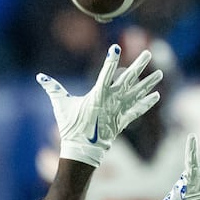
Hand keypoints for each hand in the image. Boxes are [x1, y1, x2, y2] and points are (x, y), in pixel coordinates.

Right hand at [37, 43, 162, 167]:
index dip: (110, 60)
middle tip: (148, 53)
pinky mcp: (123, 121)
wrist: (82, 151)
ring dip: (149, 83)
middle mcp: (112, 100)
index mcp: (98, 94)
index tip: (116, 48)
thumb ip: (53, 89)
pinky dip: (147, 103)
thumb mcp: (61, 106)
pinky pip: (138, 110)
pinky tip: (156, 96)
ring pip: (137, 94)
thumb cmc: (71, 127)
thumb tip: (39, 77)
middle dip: (139, 66)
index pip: (105, 73)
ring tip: (160, 73)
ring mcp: (119, 111)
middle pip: (128, 79)